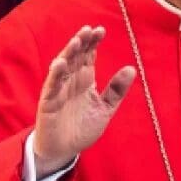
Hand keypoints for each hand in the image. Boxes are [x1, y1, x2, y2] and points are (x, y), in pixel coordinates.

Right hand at [33, 26, 135, 178]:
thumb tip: (131, 68)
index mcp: (85, 79)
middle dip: (82, 42)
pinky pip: (52, 85)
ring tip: (76, 41)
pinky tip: (60, 63)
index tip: (101, 30)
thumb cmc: (82, 128)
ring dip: (68, 53)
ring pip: (63, 66)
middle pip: (75, 56)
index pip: (88, 55)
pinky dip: (55, 74)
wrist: (65, 150)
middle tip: (89, 30)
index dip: (93, 42)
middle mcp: (71, 80)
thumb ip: (116, 90)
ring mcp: (59, 89)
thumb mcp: (105, 109)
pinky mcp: (48, 101)